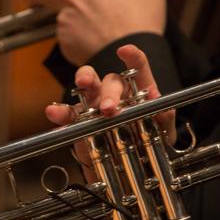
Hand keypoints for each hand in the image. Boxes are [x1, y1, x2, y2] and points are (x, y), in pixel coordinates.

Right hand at [44, 44, 177, 169]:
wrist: (129, 167)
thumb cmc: (148, 144)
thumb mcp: (163, 133)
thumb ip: (164, 120)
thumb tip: (163, 110)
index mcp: (138, 93)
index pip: (138, 69)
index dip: (133, 58)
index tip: (125, 51)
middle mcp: (116, 95)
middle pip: (111, 81)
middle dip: (110, 91)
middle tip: (110, 108)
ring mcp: (96, 106)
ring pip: (88, 87)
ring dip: (84, 81)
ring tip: (82, 84)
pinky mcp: (80, 123)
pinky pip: (69, 115)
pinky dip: (61, 114)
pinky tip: (55, 113)